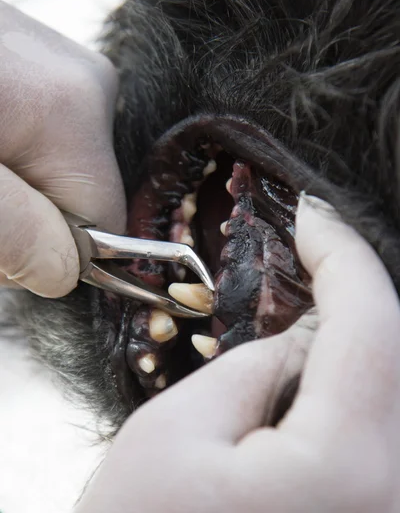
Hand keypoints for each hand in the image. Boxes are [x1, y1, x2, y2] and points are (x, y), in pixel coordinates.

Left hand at [0, 1, 125, 296]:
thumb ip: (12, 233)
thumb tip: (62, 270)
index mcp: (74, 110)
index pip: (102, 222)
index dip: (44, 249)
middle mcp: (81, 78)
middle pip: (72, 195)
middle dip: (16, 219)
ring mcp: (55, 65)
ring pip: (47, 170)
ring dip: (4, 193)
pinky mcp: (30, 64)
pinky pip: (31, 136)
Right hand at [76, 194, 399, 512]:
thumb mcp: (178, 434)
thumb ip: (255, 367)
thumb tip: (306, 333)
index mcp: (349, 471)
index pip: (371, 322)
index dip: (340, 253)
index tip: (310, 216)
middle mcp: (397, 500)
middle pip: (396, 354)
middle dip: (354, 292)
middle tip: (310, 255)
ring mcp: (390, 509)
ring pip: (392, 389)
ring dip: (359, 339)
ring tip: (311, 309)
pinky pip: (383, 429)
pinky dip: (362, 386)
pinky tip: (323, 371)